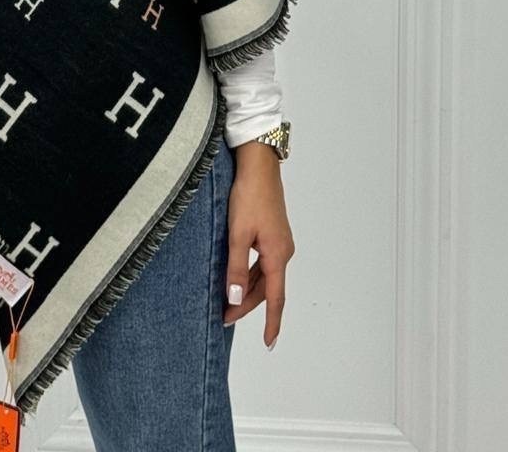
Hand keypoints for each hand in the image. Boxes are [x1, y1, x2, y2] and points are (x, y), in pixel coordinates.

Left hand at [222, 142, 294, 348]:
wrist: (258, 165)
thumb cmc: (248, 195)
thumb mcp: (237, 233)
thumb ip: (236, 267)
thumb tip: (234, 296)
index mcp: (277, 255)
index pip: (275, 298)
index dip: (272, 323)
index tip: (269, 343)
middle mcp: (283, 251)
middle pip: (268, 288)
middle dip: (247, 305)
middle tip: (224, 317)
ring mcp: (279, 241)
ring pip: (265, 275)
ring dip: (248, 289)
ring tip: (227, 300)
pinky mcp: (273, 232)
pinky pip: (263, 262)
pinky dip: (251, 273)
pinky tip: (237, 274)